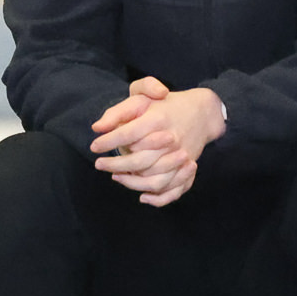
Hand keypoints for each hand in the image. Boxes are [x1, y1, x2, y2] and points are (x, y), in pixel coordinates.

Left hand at [90, 77, 225, 207]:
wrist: (202, 111)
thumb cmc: (164, 104)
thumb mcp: (141, 97)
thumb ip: (118, 111)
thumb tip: (97, 128)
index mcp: (158, 119)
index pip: (128, 134)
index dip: (108, 142)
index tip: (94, 147)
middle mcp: (171, 140)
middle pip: (139, 161)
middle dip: (115, 165)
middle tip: (99, 164)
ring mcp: (181, 157)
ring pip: (155, 180)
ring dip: (132, 183)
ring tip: (115, 176)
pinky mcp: (188, 169)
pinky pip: (174, 190)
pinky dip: (158, 198)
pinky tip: (143, 197)